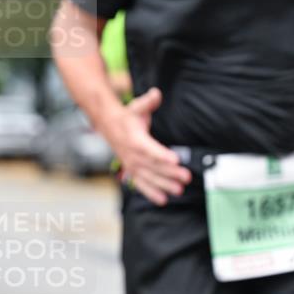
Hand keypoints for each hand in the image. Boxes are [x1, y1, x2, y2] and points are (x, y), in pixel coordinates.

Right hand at [103, 87, 191, 205]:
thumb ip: (148, 102)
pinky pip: (140, 183)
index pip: (149, 149)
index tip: (176, 160)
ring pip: (148, 177)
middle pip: (152, 166)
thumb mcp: (137, 107)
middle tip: (186, 177)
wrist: (108, 126)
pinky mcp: (131, 170)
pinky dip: (150, 192)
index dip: (162, 155)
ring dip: (163, 185)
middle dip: (169, 173)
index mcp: (134, 138)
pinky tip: (162, 200)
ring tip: (178, 190)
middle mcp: (132, 154)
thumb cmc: (127, 117)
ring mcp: (131, 164)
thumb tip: (156, 94)